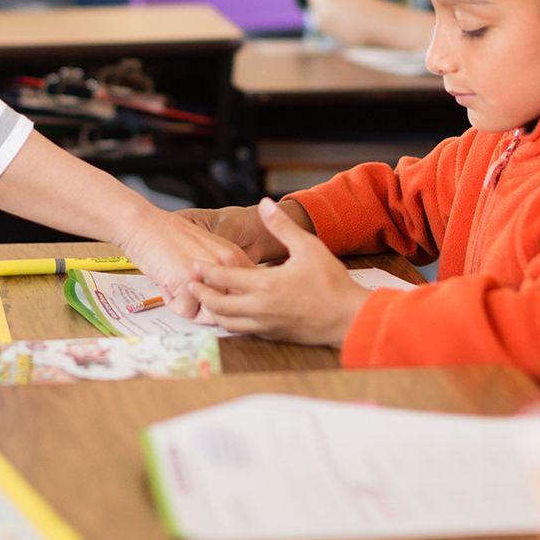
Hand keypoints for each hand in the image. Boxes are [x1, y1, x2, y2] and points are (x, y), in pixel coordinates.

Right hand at [116, 205, 251, 318]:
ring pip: (209, 314)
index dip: (228, 303)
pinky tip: (167, 283)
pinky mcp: (188, 281)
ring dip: (191, 306)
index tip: (212, 297)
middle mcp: (226, 263)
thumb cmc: (170, 238)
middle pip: (229, 308)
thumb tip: (232, 305)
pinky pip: (186, 312)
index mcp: (235, 256)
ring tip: (179, 285)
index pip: (246, 294)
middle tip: (191, 292)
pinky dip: (173, 303)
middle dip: (209, 309)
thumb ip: (222, 274)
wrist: (142, 224)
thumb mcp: (206, 252)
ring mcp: (209, 272)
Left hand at [188, 199, 370, 345]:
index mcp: (265, 286)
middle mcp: (260, 309)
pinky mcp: (274, 335)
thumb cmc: (330, 282)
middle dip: (202, 294)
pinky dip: (231, 322)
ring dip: (214, 312)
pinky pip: (244, 330)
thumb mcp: (308, 247)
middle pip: (218, 305)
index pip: (224, 279)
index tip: (194, 265)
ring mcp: (266, 325)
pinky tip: (232, 314)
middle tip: (191, 285)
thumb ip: (281, 226)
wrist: (348, 318)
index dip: (206, 272)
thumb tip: (264, 203)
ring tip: (207, 301)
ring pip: (228, 323)